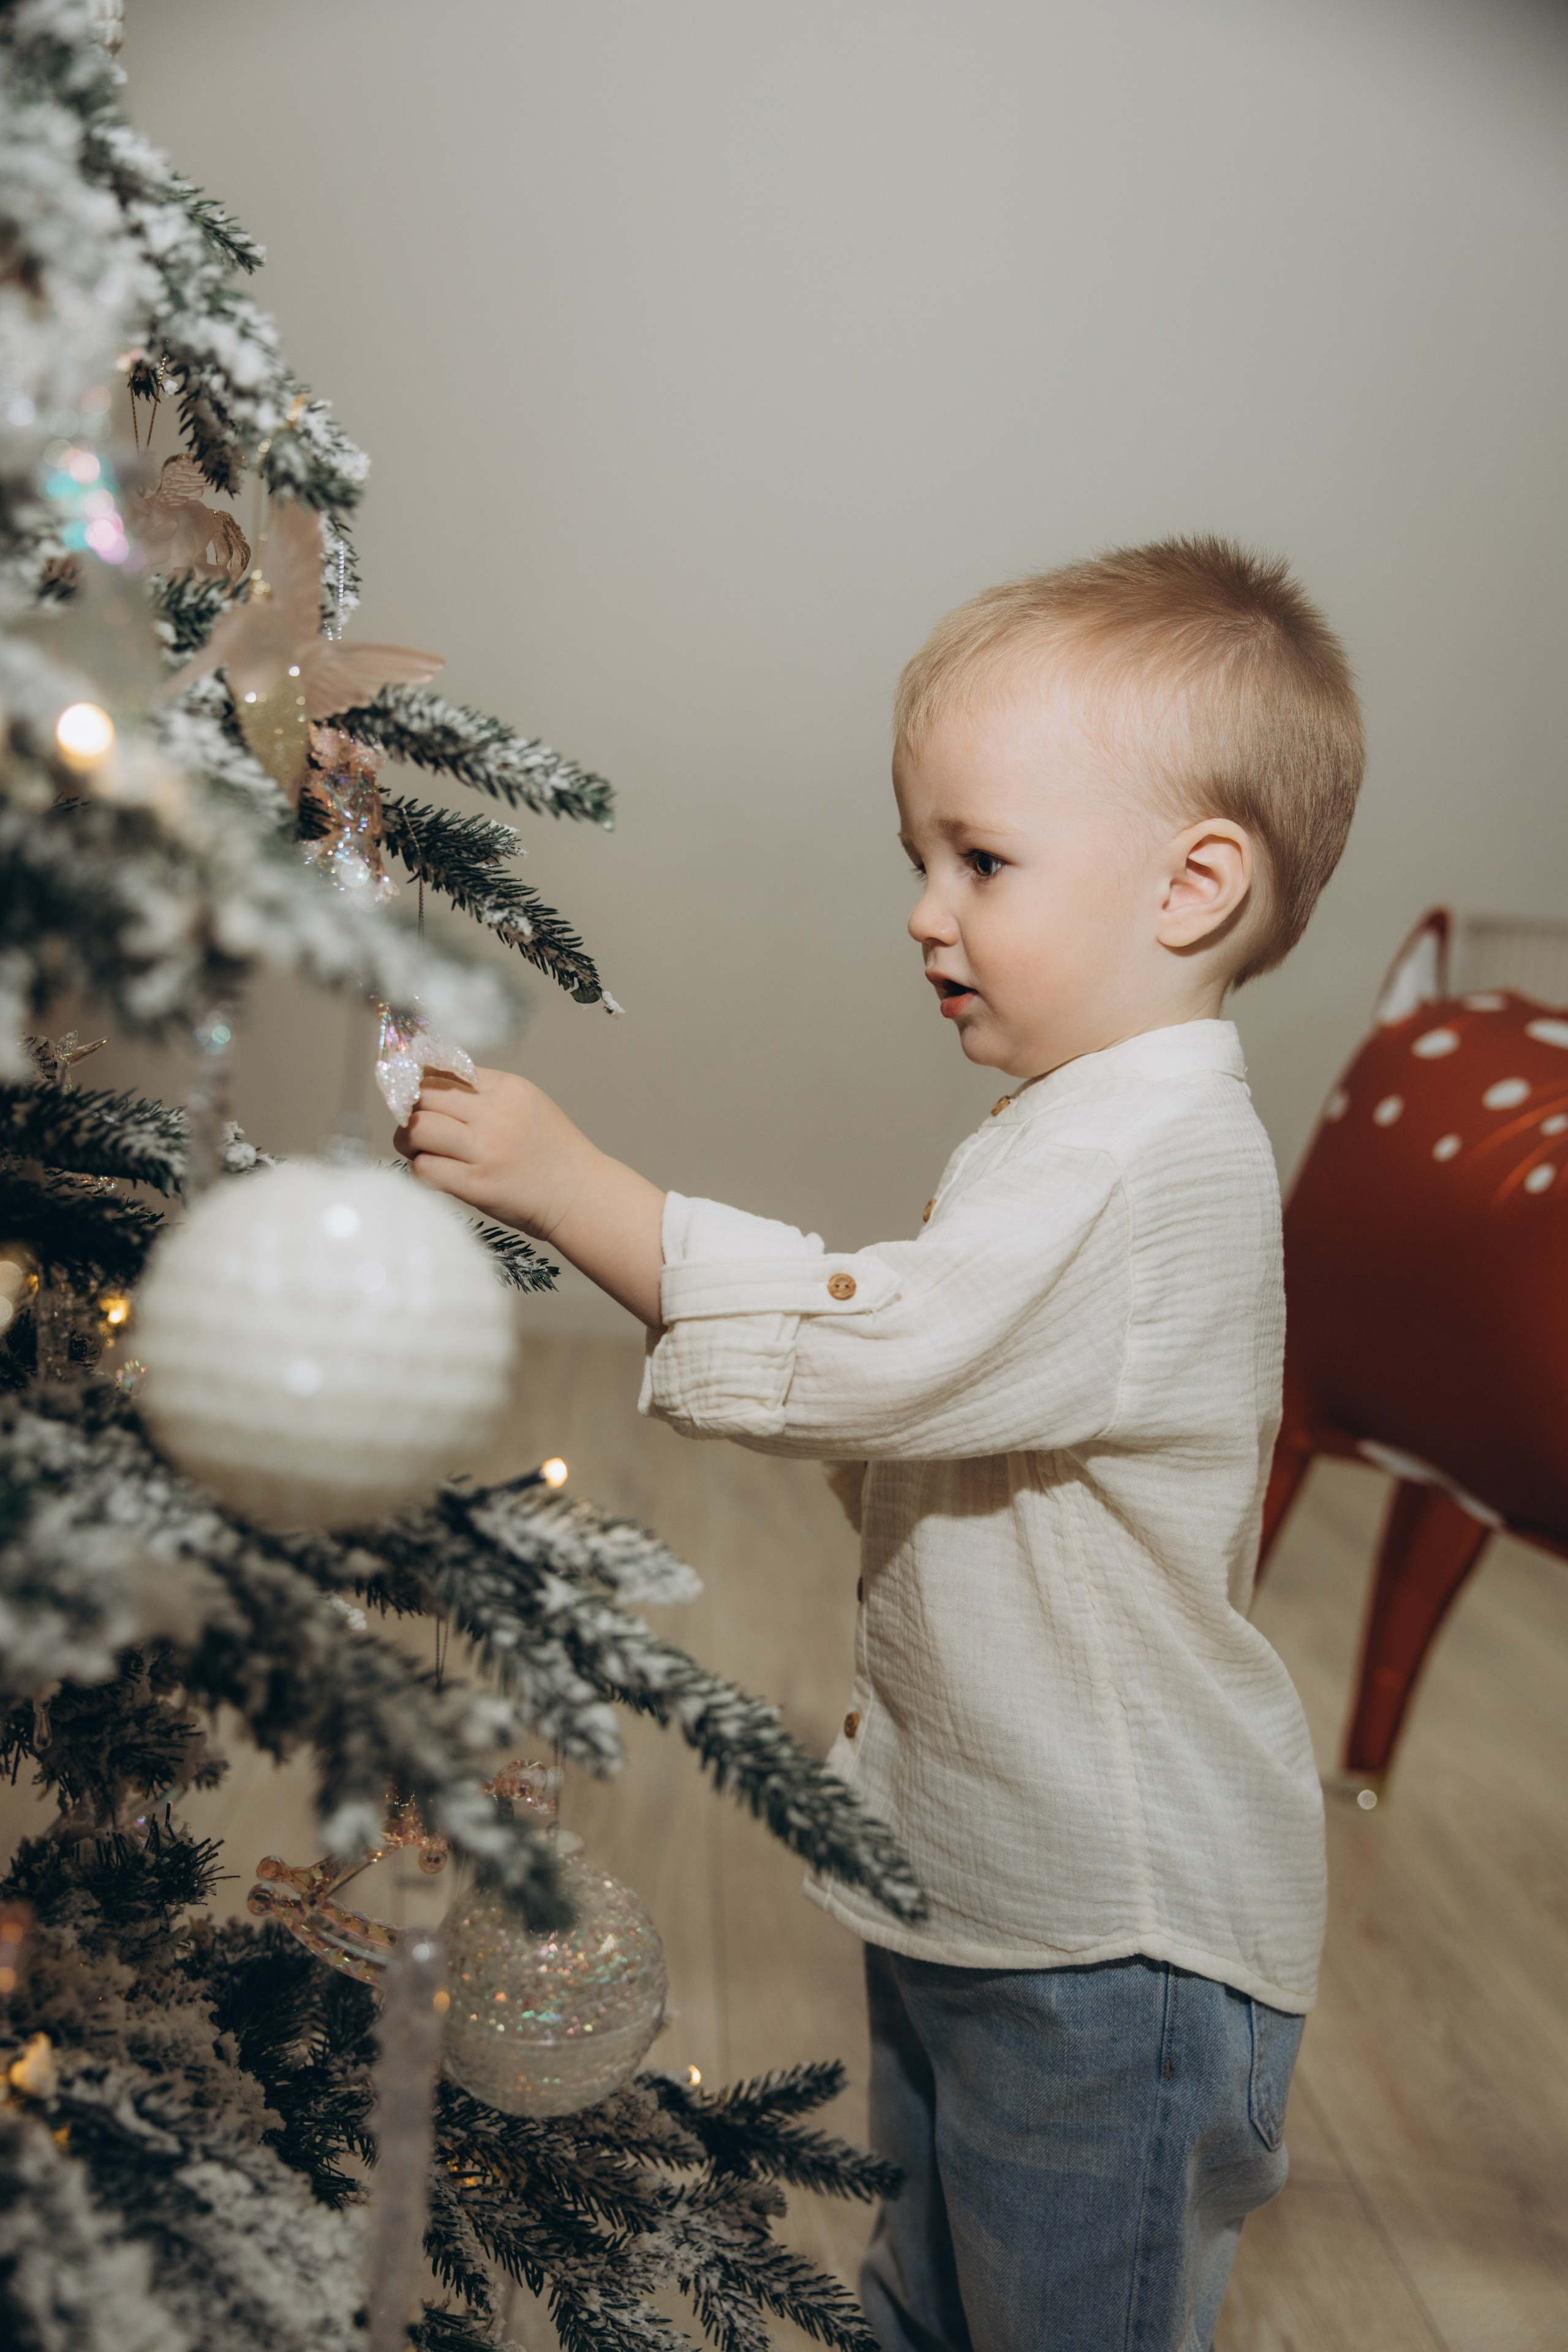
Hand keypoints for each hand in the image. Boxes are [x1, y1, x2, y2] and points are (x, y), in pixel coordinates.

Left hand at [396, 1066, 591, 1238]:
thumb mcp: (527, 1104)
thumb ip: (485, 1092)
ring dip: (408, 1141)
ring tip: (420, 1151)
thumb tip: (430, 1082)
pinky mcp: (477, 1185)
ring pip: (417, 1130)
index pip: (442, 1072)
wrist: (581, 1194)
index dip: (421, 1085)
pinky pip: (425, 1169)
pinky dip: (421, 1170)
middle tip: (417, 1128)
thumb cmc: (550, 1150)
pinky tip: (435, 1173)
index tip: (418, 1100)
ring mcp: (485, 1151)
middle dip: (410, 1112)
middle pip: (424, 1097)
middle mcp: (494, 1114)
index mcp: (507, 1088)